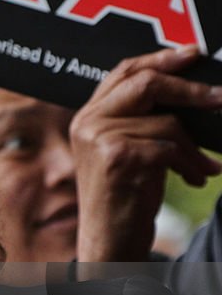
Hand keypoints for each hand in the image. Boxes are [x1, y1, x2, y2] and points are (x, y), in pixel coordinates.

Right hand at [70, 46, 221, 260]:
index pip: (124, 71)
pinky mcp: (116, 158)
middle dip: (189, 89)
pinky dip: (190, 164)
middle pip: (145, 83)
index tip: (194, 53)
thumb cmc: (124, 196)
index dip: (161, 59)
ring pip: (166, 122)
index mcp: (87, 116)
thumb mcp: (129, 151)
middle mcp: (86, 123)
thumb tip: (193, 92)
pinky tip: (193, 180)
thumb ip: (142, 120)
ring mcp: (98, 140)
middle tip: (220, 97)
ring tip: (202, 168)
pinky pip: (169, 147)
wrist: (109, 241)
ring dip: (194, 148)